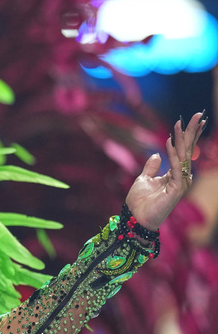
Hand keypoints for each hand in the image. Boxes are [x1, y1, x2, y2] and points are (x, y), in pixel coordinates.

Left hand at [125, 112, 206, 230]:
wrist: (135, 218)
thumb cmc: (139, 202)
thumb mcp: (143, 179)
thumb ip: (151, 167)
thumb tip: (156, 155)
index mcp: (174, 174)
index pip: (184, 151)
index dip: (188, 136)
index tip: (193, 120)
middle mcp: (181, 177)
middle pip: (189, 150)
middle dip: (193, 132)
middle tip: (198, 115)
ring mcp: (180, 183)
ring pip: (184, 156)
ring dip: (183, 139)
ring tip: (182, 123)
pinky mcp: (176, 189)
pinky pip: (176, 167)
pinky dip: (173, 154)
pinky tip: (170, 141)